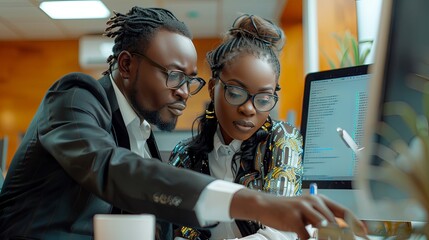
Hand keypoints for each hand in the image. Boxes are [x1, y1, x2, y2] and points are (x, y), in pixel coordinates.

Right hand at [230, 189, 366, 239]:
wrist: (265, 205)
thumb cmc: (288, 211)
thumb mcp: (307, 212)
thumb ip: (322, 218)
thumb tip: (339, 230)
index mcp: (319, 199)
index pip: (344, 211)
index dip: (356, 223)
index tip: (366, 234)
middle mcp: (313, 201)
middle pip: (335, 222)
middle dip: (341, 236)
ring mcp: (302, 208)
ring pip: (323, 227)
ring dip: (326, 238)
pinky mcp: (292, 217)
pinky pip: (306, 235)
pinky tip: (303, 239)